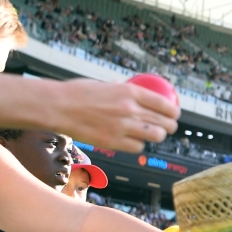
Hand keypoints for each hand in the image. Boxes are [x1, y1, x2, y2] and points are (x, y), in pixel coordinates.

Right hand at [50, 79, 179, 152]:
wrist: (56, 106)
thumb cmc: (76, 93)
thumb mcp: (104, 84)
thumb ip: (120, 89)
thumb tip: (128, 88)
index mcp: (130, 92)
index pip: (164, 103)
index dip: (174, 111)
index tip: (175, 114)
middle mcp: (130, 109)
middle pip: (163, 122)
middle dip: (170, 126)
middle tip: (169, 127)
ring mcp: (122, 127)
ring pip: (154, 136)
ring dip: (157, 136)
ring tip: (154, 135)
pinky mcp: (112, 142)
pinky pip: (137, 147)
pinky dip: (138, 145)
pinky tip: (134, 141)